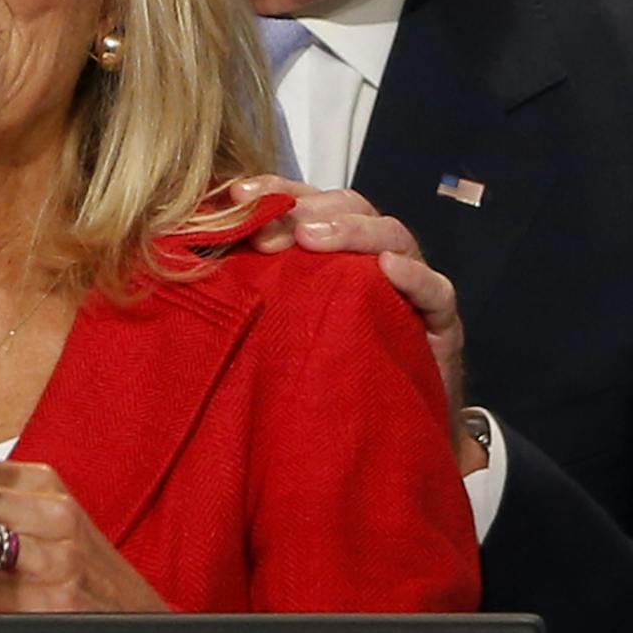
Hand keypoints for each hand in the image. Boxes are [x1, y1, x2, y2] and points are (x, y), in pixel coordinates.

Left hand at [231, 177, 482, 470]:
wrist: (382, 441)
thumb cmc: (324, 376)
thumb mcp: (279, 330)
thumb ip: (253, 292)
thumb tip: (191, 258)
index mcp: (333, 253)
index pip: (308, 202)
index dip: (276, 191)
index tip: (237, 195)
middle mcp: (372, 259)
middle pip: (350, 208)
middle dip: (307, 208)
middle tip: (269, 232)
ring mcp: (411, 286)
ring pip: (392, 236)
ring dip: (352, 230)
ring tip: (313, 237)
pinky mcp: (440, 323)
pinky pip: (435, 290)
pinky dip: (412, 275)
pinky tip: (386, 270)